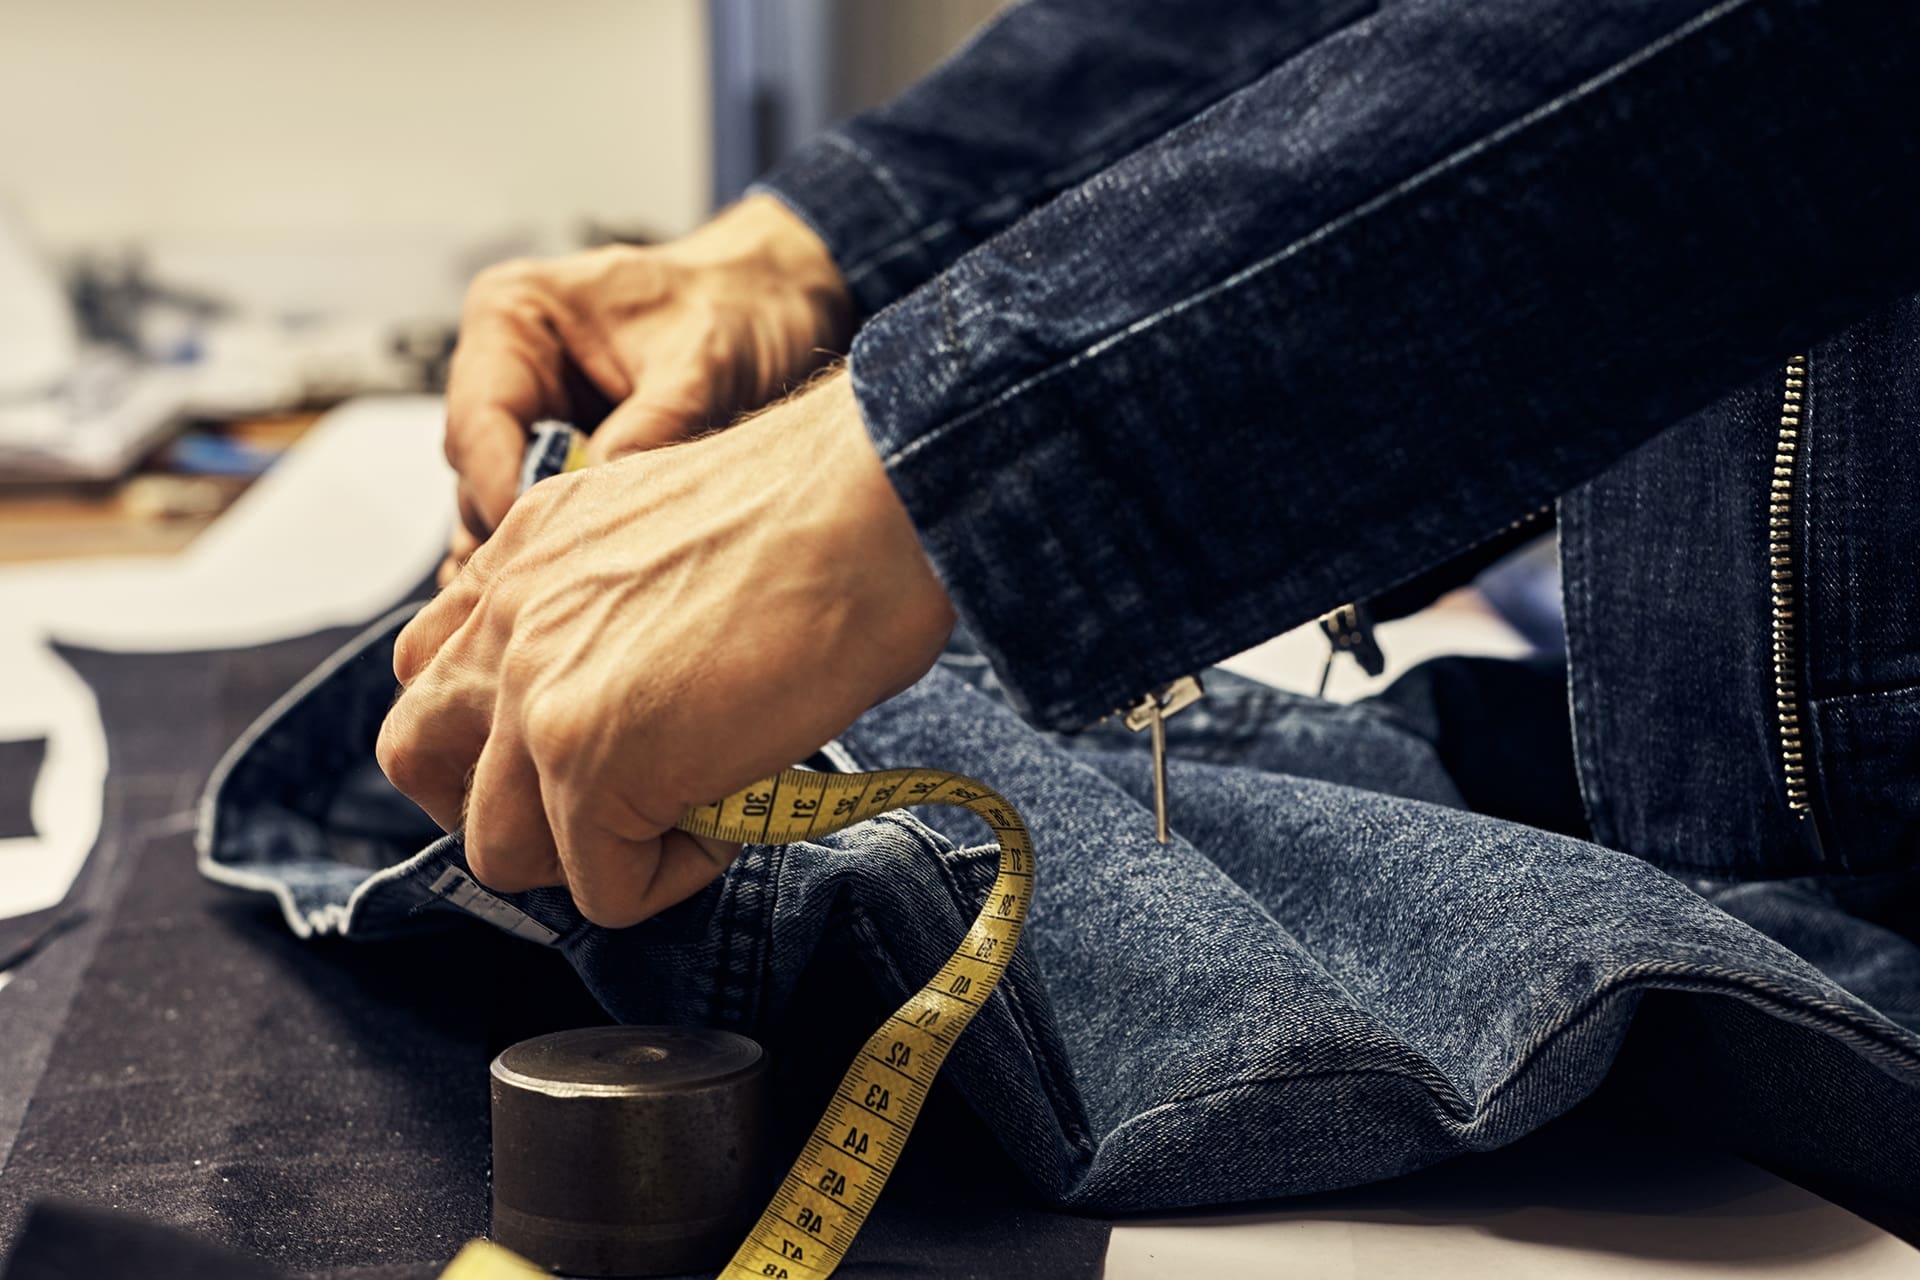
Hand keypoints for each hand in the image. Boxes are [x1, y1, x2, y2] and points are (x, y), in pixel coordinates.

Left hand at [379, 371, 954, 926]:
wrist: (875, 504)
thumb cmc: (829, 512)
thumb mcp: (675, 534)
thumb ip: (617, 604)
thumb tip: (645, 697)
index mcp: (525, 549)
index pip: (434, 668)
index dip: (495, 732)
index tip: (585, 748)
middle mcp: (505, 612)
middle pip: (416, 757)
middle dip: (493, 805)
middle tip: (591, 810)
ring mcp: (533, 692)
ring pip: (495, 849)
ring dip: (587, 856)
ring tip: (684, 814)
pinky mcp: (587, 762)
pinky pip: (602, 889)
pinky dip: (670, 878)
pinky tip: (736, 816)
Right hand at [440, 194, 852, 583]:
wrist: (774, 300)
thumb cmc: (736, 307)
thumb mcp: (702, 364)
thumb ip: (650, 429)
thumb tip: (602, 511)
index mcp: (513, 314)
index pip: (478, 421)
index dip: (501, 492)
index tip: (543, 546)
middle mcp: (504, 366)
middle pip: (478, 470)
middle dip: (519, 527)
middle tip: (561, 586)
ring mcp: (529, 415)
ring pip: (501, 500)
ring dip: (538, 545)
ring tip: (569, 599)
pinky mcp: (561, 455)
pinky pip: (539, 510)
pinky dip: (554, 546)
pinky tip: (564, 592)